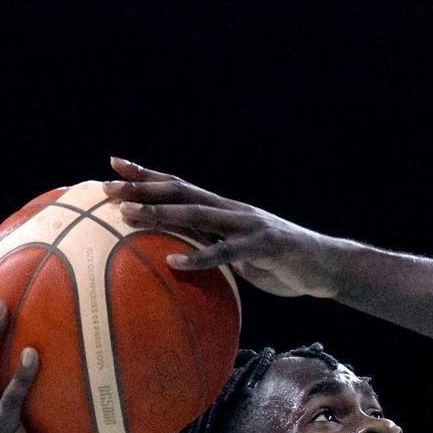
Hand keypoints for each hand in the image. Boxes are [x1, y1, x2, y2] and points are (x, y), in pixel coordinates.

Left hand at [105, 157, 341, 298]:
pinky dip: (198, 257)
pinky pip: (225, 252)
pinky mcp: (262, 248)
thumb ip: (217, 250)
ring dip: (160, 213)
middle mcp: (232, 210)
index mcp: (225, 209)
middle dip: (141, 188)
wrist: (327, 267)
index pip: (180, 185)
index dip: (147, 174)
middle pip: (180, 191)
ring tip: (127, 216)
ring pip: (197, 215)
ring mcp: (247, 226)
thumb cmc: (282, 264)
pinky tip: (173, 263)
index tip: (113, 165)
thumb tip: (183, 262)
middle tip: (106, 187)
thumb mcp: (243, 255)